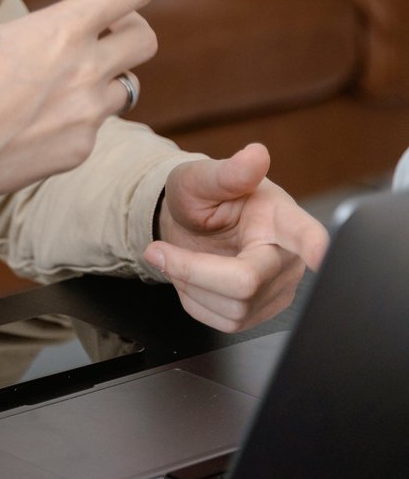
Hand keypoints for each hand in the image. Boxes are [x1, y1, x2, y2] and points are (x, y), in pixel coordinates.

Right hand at [0, 0, 213, 233]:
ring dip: (102, 75)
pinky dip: (78, 115)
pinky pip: (98, 123)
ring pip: (124, 84)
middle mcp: (85, 71)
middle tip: (87, 34)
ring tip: (49, 83)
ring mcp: (86, 116)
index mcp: (62, 30)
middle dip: (127, 29)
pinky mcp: (79, 151)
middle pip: (144, 38)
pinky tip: (34, 119)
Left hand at [143, 144, 328, 330]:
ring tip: (182, 258)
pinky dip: (196, 302)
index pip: (306, 235)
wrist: (191, 225)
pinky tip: (195, 277)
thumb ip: (227, 172)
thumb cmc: (201, 196)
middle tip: (158, 250)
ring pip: (233, 309)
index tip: (319, 255)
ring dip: (190, 285)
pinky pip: (224, 323)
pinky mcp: (262, 313)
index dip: (314, 247)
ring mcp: (278, 289)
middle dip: (193, 270)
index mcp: (281, 217)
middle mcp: (288, 257)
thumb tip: (255, 155)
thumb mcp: (201, 178)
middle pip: (246, 283)